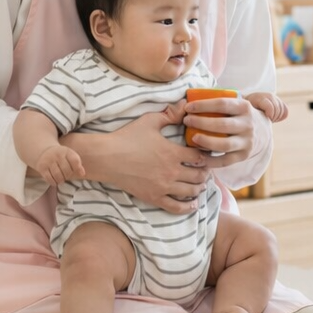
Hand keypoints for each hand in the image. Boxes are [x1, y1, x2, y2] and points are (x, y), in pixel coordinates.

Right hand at [36, 145, 84, 186]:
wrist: (45, 152)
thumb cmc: (62, 157)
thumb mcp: (70, 156)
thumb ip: (77, 164)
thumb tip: (82, 174)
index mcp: (66, 151)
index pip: (75, 161)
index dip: (78, 169)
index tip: (79, 173)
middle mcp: (57, 155)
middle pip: (66, 170)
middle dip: (68, 176)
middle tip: (66, 176)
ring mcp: (48, 161)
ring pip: (58, 175)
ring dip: (61, 180)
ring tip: (61, 179)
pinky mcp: (42, 168)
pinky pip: (49, 178)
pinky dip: (53, 182)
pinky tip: (55, 181)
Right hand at [63, 108, 210, 213]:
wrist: (106, 157)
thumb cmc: (127, 137)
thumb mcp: (150, 121)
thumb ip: (170, 115)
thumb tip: (185, 104)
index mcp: (173, 152)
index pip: (200, 157)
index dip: (206, 157)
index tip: (207, 156)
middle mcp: (172, 171)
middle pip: (199, 175)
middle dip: (205, 173)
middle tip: (205, 171)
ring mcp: (163, 186)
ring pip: (191, 191)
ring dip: (199, 188)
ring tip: (200, 185)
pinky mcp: (153, 197)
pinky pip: (176, 207)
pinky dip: (187, 207)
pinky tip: (192, 204)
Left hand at [183, 94, 259, 166]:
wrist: (260, 131)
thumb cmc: (239, 114)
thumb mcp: (237, 102)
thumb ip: (221, 98)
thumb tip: (189, 99)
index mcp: (244, 107)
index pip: (222, 104)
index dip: (203, 105)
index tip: (188, 107)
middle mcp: (248, 124)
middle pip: (222, 124)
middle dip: (201, 122)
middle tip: (187, 121)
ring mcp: (247, 141)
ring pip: (224, 144)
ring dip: (206, 141)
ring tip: (193, 138)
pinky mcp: (244, 155)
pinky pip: (225, 160)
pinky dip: (210, 160)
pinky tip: (199, 156)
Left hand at [247, 92, 287, 122]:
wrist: (250, 105)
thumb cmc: (247, 111)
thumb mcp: (248, 113)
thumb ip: (253, 115)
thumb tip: (258, 119)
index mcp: (259, 98)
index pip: (270, 106)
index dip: (270, 115)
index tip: (266, 119)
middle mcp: (268, 96)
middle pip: (277, 109)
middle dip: (273, 117)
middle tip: (266, 120)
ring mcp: (275, 98)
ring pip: (283, 110)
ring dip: (277, 117)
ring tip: (268, 118)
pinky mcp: (280, 102)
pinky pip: (286, 111)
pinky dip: (281, 116)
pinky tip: (273, 117)